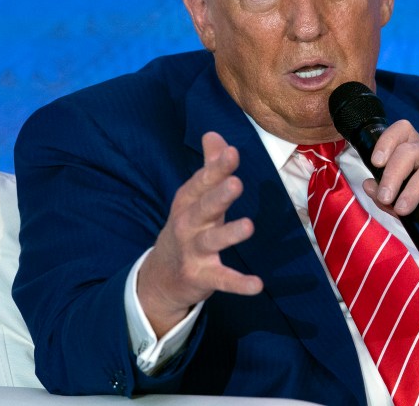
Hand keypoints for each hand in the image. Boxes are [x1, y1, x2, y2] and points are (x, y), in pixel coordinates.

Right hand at [138, 132, 262, 335]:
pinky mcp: (201, 277)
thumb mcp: (194, 198)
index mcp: (187, 202)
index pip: (201, 182)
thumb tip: (214, 134)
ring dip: (229, 234)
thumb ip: (209, 167)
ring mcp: (193, 252)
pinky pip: (222, 279)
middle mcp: (187, 225)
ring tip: (249, 226)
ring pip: (211, 242)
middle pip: (203, 208)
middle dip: (218, 196)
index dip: (216, 168)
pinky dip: (239, 283)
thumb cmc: (187, 227)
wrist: (161, 276)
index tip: (232, 152)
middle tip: (236, 183)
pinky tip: (257, 284)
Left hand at [360, 120, 418, 298]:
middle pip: (412, 150)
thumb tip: (368, 184)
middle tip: (386, 197)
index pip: (404, 133)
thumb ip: (391, 201)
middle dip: (393, 173)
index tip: (375, 163)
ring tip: (403, 209)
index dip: (387, 141)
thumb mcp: (414, 214)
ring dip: (413, 190)